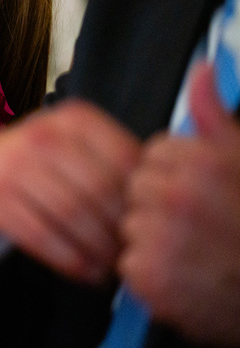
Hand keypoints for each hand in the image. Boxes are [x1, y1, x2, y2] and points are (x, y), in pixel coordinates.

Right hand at [0, 101, 142, 283]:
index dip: (141, 200)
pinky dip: (71, 261)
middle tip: (132, 256)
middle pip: (100, 191)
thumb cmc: (38, 164)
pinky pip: (43, 237)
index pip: (126, 160)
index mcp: (73, 118)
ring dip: (98, 251)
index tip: (148, 227)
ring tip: (111, 269)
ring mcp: (12, 164)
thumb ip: (115, 162)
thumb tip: (161, 205)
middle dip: (121, 231)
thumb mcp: (75, 145)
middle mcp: (42, 134)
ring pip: (73, 216)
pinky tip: (86, 273)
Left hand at [119, 63, 239, 347]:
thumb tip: (202, 69)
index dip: (176, 176)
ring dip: (155, 240)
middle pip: (136, 188)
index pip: (154, 155)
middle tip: (200, 228)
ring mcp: (161, 238)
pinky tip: (188, 278)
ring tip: (198, 255)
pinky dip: (153, 276)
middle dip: (159, 205)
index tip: (203, 196)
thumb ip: (217, 116)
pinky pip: (131, 264)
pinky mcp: (150, 277)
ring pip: (131, 225)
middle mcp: (177, 197)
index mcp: (202, 164)